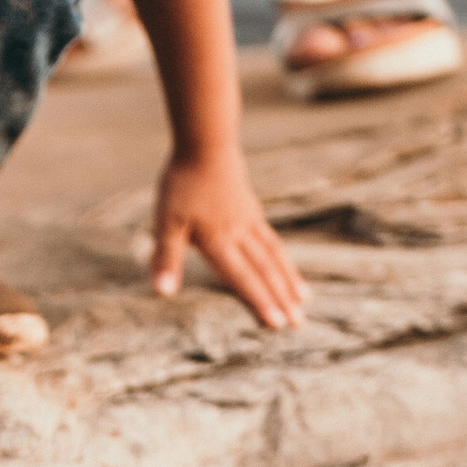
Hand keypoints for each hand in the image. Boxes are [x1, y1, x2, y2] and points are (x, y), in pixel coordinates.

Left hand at [151, 151, 307, 330]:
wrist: (206, 142)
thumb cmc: (182, 182)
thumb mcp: (165, 222)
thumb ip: (165, 258)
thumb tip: (162, 292)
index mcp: (218, 241)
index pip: (242, 278)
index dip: (260, 302)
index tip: (278, 324)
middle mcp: (239, 234)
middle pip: (265, 271)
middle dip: (281, 299)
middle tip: (299, 323)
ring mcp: (248, 219)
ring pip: (273, 255)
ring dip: (289, 278)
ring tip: (304, 297)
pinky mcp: (250, 206)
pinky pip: (270, 238)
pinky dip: (281, 255)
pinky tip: (284, 262)